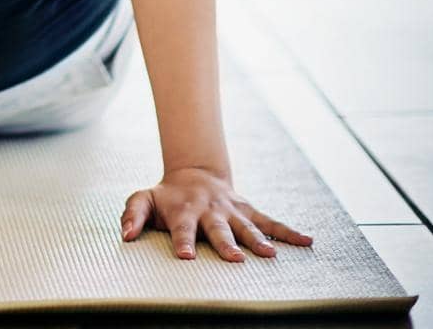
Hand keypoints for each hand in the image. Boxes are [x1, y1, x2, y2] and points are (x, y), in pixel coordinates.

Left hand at [121, 166, 313, 262]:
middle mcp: (210, 211)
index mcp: (184, 211)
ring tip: (271, 256)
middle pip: (218, 229)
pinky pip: (271, 222)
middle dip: (226, 244)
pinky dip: (289, 232)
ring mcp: (232, 210)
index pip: (182, 228)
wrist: (194, 173)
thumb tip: (125, 236)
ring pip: (247, 226)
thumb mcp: (143, 199)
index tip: (187, 257)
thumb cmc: (167, 196)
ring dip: (259, 240)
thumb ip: (132, 215)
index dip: (183, 242)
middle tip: (234, 259)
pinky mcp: (248, 211)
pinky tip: (308, 241)